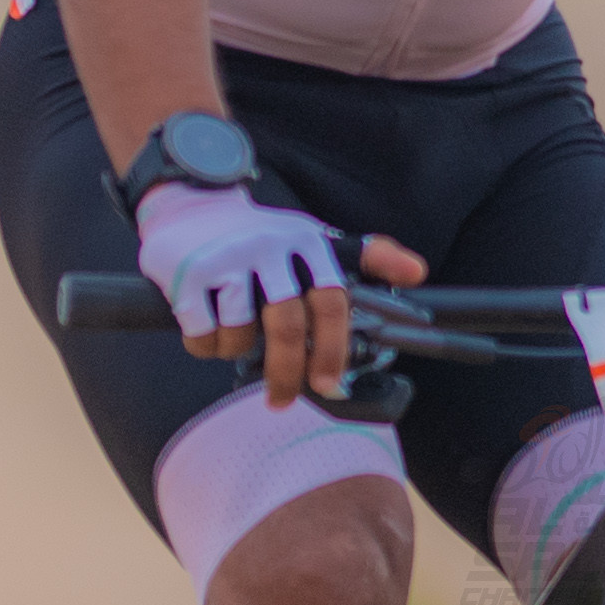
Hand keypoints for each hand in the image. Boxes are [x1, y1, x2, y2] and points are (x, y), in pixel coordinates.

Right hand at [134, 182, 423, 407]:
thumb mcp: (316, 239)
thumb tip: (418, 273)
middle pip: (286, 326)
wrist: (192, 203)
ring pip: (240, 335)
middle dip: (288, 373)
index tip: (329, 385)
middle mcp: (267, 246)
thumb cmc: (263, 237)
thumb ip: (370, 255)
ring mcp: (225, 259)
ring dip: (238, 352)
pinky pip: (203, 334)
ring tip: (236, 342)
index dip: (333, 350)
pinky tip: (207, 332)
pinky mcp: (186, 275)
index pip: (331, 301)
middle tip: (283, 401)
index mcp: (306, 241)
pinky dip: (206, 347)